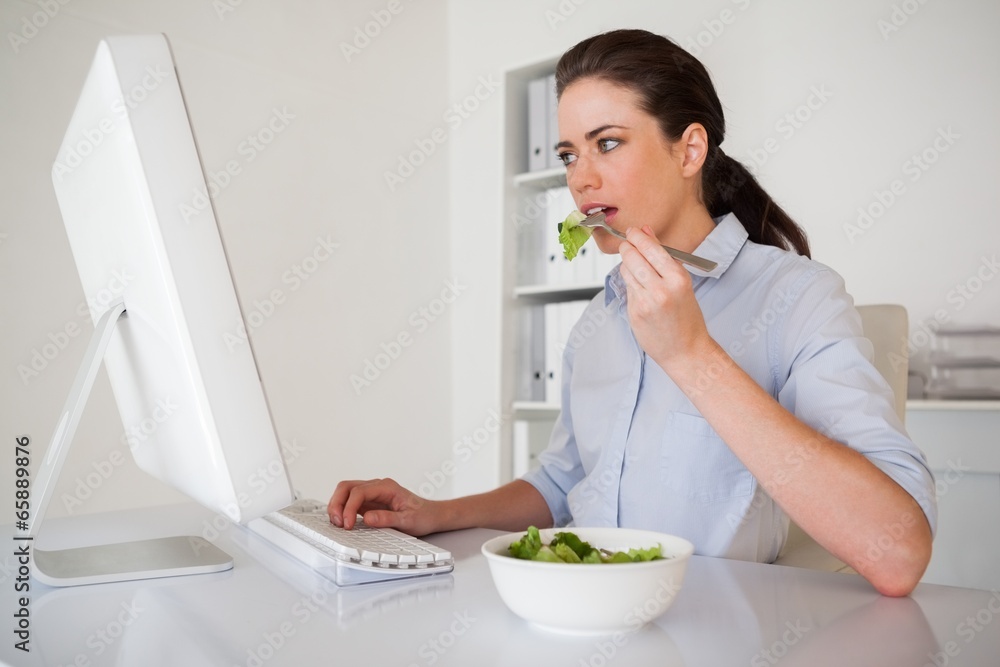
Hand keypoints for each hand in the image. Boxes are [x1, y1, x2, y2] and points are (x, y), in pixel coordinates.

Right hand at [327, 478, 441, 535]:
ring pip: (345, 493)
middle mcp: (377, 487)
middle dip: (337, 503)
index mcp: (386, 487)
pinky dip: (342, 510)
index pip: (359, 492)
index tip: (348, 524)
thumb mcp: (408, 521)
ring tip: (338, 524)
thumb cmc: (423, 516)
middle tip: (337, 523)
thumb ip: (388, 519)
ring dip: (337, 506)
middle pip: (347, 487)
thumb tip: (367, 518)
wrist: (431, 515)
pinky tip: (343, 522)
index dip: (349, 508)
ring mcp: (371, 494)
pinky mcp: (369, 503)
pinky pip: (349, 502)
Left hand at [617, 225, 711, 368]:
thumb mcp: (682, 283)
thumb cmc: (687, 317)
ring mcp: (645, 301)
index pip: (650, 248)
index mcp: (678, 278)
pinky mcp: (634, 311)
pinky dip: (630, 282)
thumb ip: (663, 257)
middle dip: (627, 247)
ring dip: (627, 264)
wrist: (685, 350)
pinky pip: (627, 288)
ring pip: (626, 270)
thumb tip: (646, 231)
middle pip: (633, 256)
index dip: (637, 236)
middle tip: (627, 243)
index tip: (632, 231)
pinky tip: (640, 287)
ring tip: (636, 267)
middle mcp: (661, 289)